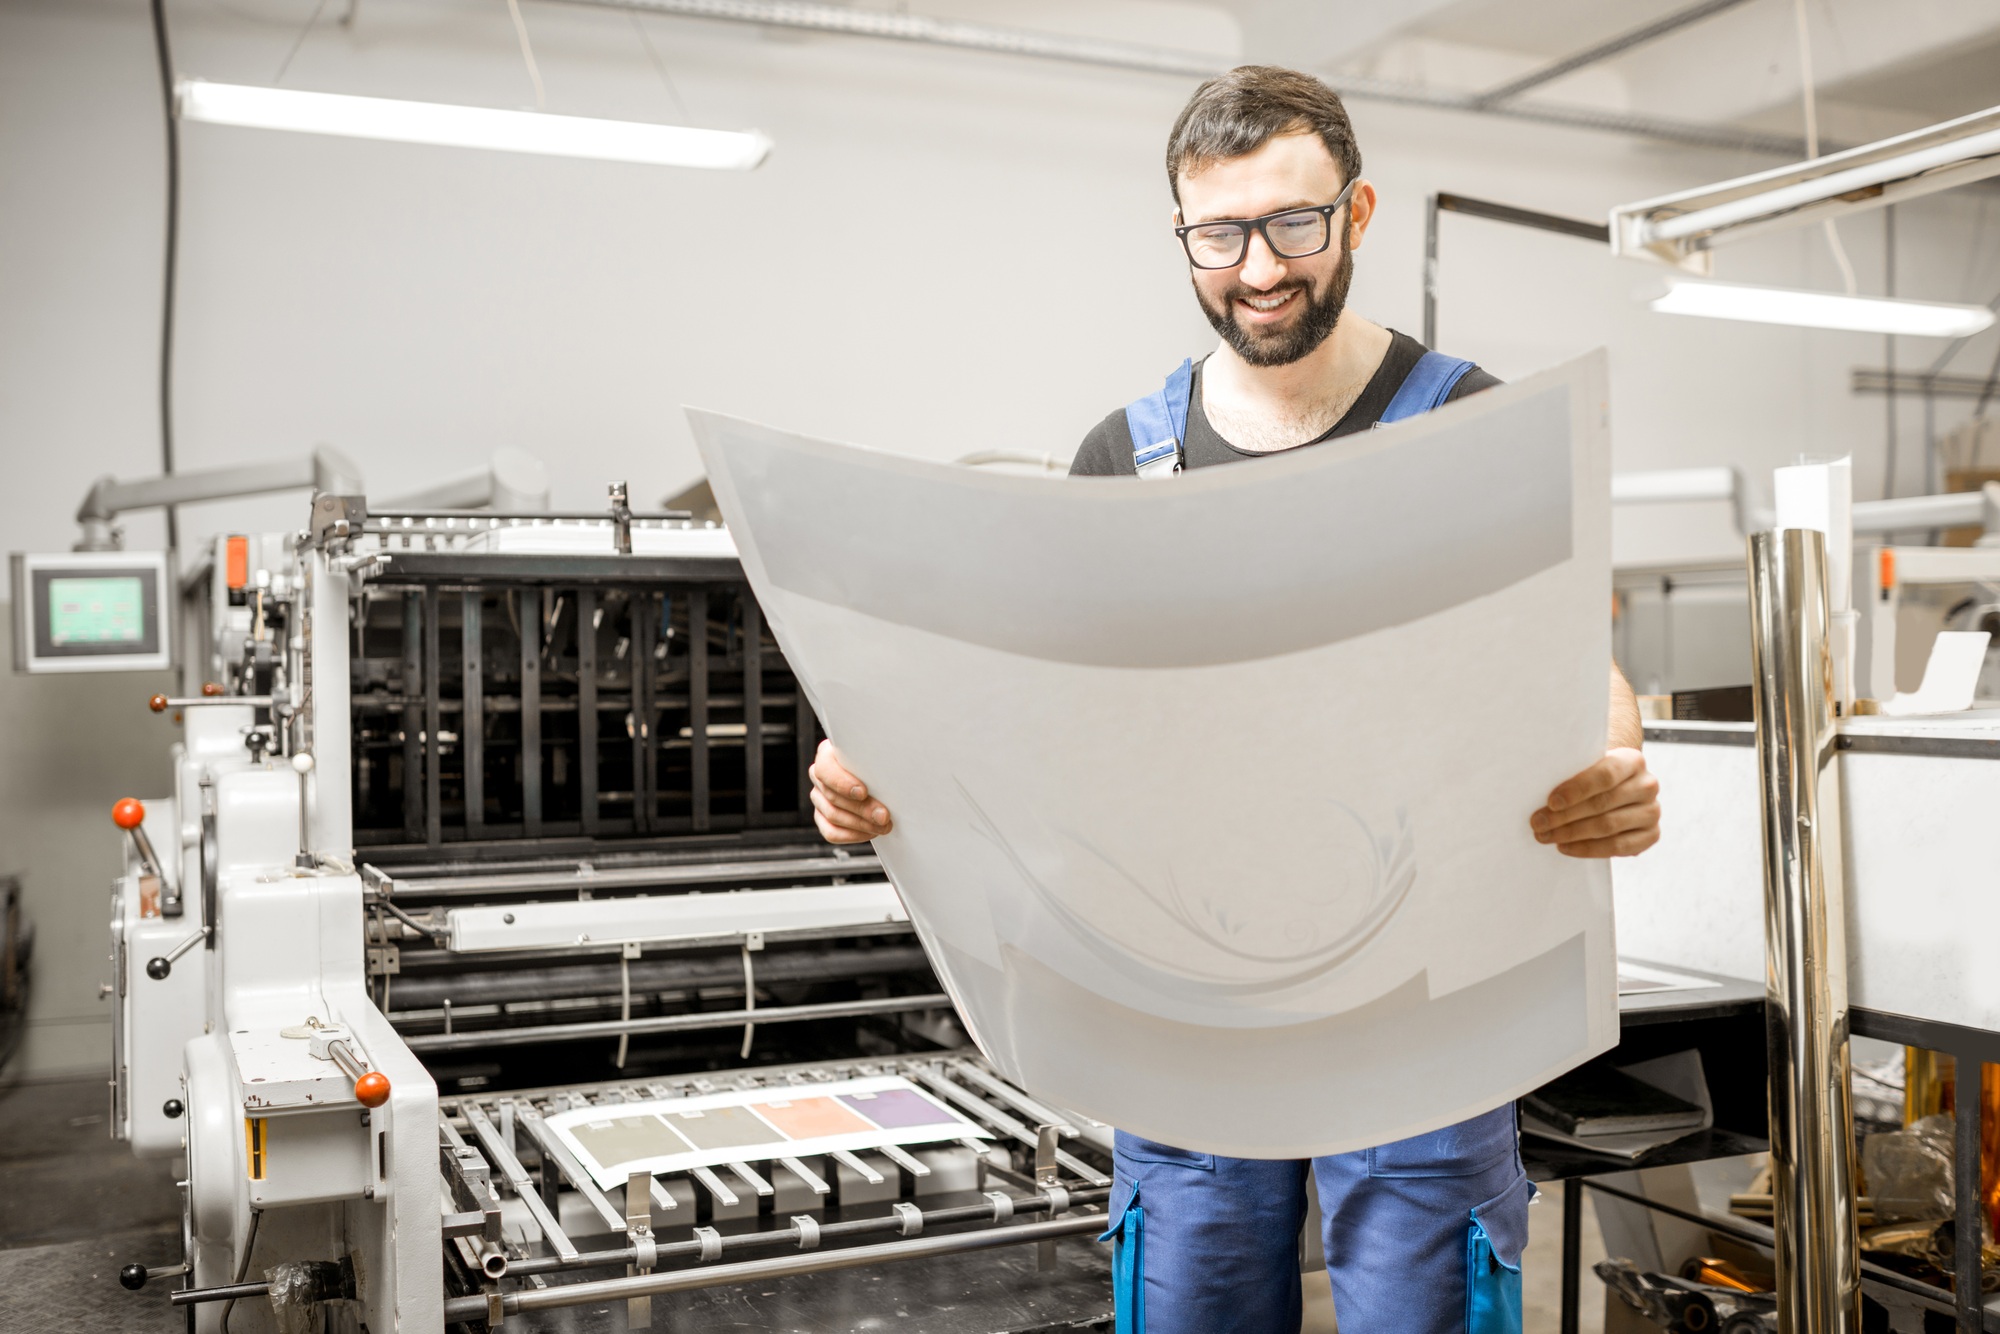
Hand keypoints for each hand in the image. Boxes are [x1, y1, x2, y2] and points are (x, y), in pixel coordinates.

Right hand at [808, 738, 892, 844]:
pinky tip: (870, 832)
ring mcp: (819, 798)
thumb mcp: (878, 756)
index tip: (863, 792)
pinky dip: (853, 835)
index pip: (824, 769)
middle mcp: (820, 776)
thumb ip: (876, 761)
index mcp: (828, 754)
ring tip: (883, 825)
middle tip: (883, 815)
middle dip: (862, 809)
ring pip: (832, 815)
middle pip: (832, 796)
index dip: (842, 783)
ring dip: (861, 824)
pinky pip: (831, 832)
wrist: (883, 778)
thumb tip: (890, 769)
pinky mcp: (822, 818)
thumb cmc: (881, 764)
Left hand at [1530, 747, 1658, 857]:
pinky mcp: (1651, 835)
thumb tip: (1535, 787)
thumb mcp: (1586, 766)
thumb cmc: (1592, 777)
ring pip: (1608, 826)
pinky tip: (1565, 847)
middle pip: (1602, 803)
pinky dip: (1588, 849)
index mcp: (1632, 760)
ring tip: (1546, 836)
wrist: (1618, 791)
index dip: (1577, 789)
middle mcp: (1647, 785)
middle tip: (1538, 823)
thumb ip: (1571, 771)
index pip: (1605, 775)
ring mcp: (1652, 811)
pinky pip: (1618, 847)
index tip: (1551, 802)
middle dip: (1565, 816)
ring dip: (1572, 834)